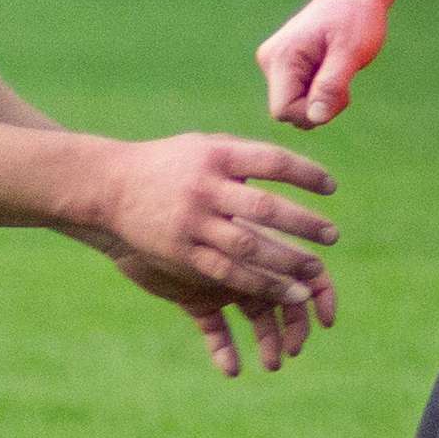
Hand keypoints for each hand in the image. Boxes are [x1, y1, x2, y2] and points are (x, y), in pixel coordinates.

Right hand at [78, 133, 338, 373]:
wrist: (107, 187)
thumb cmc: (165, 164)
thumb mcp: (202, 146)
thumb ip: (243, 155)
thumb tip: (294, 165)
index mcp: (216, 155)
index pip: (273, 162)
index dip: (306, 174)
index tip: (331, 188)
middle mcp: (205, 188)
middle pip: (266, 208)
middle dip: (304, 224)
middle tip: (332, 236)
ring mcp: (192, 223)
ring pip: (249, 247)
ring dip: (287, 262)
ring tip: (314, 273)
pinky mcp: (181, 252)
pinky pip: (227, 272)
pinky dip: (259, 284)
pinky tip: (284, 292)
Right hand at [254, 0, 398, 127]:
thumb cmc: (356, 17)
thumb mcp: (350, 52)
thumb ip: (331, 85)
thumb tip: (315, 118)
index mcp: (281, 58)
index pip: (284, 111)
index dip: (313, 112)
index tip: (339, 90)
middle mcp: (270, 61)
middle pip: (287, 111)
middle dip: (318, 105)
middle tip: (343, 77)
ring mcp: (275, 63)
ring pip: (294, 105)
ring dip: (320, 98)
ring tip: (338, 69)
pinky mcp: (284, 65)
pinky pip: (298, 94)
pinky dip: (318, 90)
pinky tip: (331, 68)